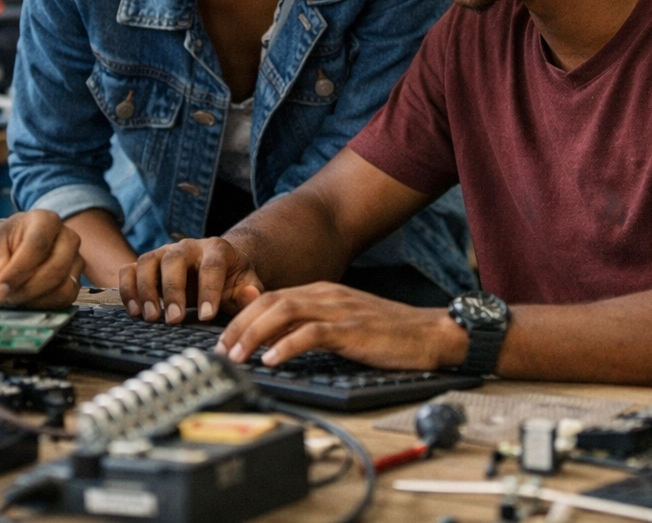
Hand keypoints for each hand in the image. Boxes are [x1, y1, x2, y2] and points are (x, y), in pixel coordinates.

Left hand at [0, 211, 83, 307]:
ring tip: (11, 299)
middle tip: (2, 298)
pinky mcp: (76, 281)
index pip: (37, 244)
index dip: (17, 270)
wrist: (13, 250)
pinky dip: (43, 306)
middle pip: (56, 268)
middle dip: (26, 289)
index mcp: (46, 220)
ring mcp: (76, 260)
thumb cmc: (4, 244)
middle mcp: (67, 237)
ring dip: (34, 300)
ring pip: (63, 287)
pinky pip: (65, 300)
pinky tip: (25, 301)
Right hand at [120, 237, 263, 323]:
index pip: (212, 266)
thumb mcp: (246, 284)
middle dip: (173, 290)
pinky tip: (134, 311)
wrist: (215, 267)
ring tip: (151, 317)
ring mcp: (163, 253)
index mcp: (217, 249)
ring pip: (147, 261)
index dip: (209, 290)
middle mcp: (188, 247)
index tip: (207, 316)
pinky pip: (129, 269)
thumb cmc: (231, 279)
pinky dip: (128, 289)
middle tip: (174, 319)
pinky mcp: (146, 264)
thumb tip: (251, 296)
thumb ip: (250, 293)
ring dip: (146, 290)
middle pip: (174, 259)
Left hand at [215, 282, 466, 371]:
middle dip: (240, 325)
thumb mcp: (344, 323)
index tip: (224, 339)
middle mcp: (326, 295)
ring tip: (237, 356)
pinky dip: (287, 345)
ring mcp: (339, 310)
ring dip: (255, 334)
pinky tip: (272, 359)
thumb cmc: (389, 333)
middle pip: (270, 302)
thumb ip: (311, 327)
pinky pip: (312, 334)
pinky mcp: (352, 330)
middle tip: (221, 350)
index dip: (243, 317)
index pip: (271, 298)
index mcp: (322, 292)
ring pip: (284, 312)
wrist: (431, 333)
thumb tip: (275, 344)